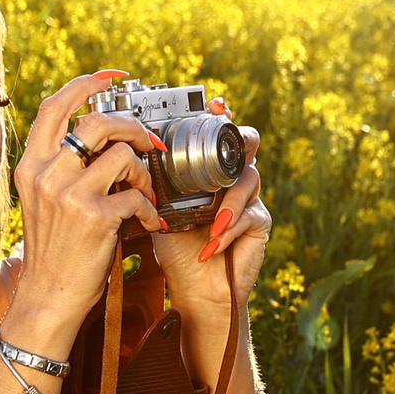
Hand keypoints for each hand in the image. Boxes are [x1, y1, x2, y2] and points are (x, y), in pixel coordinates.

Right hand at [4, 70, 168, 354]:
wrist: (48, 298)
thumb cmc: (55, 251)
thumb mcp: (46, 200)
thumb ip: (63, 167)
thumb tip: (103, 137)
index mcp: (31, 164)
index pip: (56, 105)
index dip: (88, 82)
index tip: (115, 77)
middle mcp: (46, 173)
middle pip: (99, 120)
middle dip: (135, 126)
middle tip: (151, 142)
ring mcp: (68, 194)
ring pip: (123, 154)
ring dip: (145, 172)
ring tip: (146, 192)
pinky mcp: (94, 217)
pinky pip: (137, 195)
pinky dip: (149, 209)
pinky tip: (147, 223)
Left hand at [148, 126, 268, 366]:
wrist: (195, 290)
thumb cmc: (177, 250)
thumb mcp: (160, 211)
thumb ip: (157, 184)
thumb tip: (134, 155)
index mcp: (209, 172)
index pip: (218, 136)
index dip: (221, 116)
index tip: (214, 103)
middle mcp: (231, 180)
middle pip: (247, 145)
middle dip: (239, 140)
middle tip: (228, 143)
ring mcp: (249, 200)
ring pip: (249, 179)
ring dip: (229, 202)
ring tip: (212, 222)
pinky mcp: (260, 223)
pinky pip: (251, 214)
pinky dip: (230, 229)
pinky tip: (213, 243)